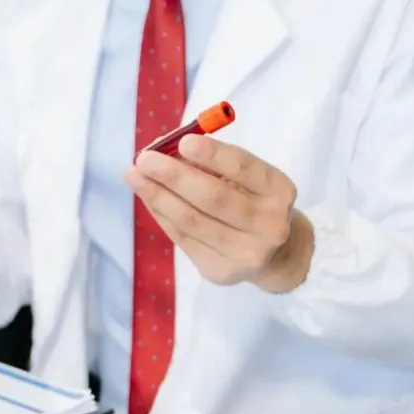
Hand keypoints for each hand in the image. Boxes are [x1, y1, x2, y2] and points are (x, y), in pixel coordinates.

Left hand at [125, 135, 314, 293]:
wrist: (275, 256)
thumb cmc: (253, 203)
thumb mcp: (247, 180)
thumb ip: (213, 165)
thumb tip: (165, 148)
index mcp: (279, 191)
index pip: (244, 168)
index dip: (213, 155)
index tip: (182, 141)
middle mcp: (268, 225)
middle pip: (213, 198)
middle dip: (174, 175)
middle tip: (144, 159)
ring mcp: (245, 253)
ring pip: (192, 221)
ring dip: (157, 196)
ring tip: (134, 176)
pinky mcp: (221, 271)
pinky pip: (182, 238)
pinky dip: (161, 214)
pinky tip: (148, 197)